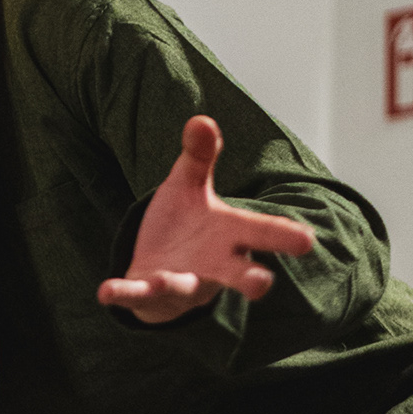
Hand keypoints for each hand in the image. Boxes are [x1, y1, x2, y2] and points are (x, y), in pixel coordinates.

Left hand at [98, 116, 316, 324]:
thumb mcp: (189, 185)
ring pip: (186, 286)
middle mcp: (213, 264)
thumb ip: (198, 156)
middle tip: (263, 285)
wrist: (158, 263)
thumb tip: (201, 119)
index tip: (306, 241)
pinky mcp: (150, 293)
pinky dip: (123, 294)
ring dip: (177, 284)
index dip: (283, 237)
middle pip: (236, 272)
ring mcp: (183, 281)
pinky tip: (105, 292)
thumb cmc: (185, 224)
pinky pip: (137, 294)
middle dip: (249, 279)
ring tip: (164, 282)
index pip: (260, 233)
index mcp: (229, 234)